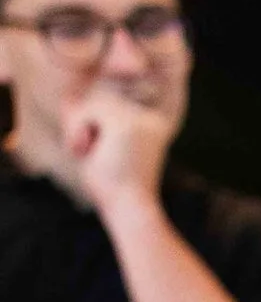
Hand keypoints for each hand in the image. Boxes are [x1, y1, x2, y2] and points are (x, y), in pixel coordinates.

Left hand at [63, 82, 177, 222]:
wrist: (130, 205)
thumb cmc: (113, 180)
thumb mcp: (99, 140)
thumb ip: (87, 115)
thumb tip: (69, 96)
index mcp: (150, 119)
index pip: (107, 100)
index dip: (92, 123)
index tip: (106, 152)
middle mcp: (150, 113)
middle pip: (99, 97)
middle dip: (84, 123)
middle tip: (95, 153)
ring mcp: (141, 116)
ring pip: (92, 102)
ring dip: (80, 128)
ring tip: (94, 153)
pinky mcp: (127, 122)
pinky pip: (87, 110)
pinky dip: (77, 130)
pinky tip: (91, 151)